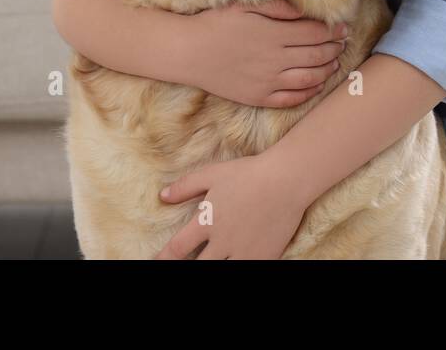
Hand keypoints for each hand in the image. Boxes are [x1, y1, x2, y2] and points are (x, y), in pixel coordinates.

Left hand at [155, 152, 309, 258]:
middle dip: (188, 269)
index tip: (157, 262)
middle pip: (198, 267)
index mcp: (207, 221)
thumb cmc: (249, 173)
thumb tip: (162, 196)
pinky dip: (238, 267)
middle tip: (184, 266)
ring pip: (222, 271)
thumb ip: (186, 186)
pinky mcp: (264, 256)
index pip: (177, 249)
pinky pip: (247, 271)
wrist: (287, 179)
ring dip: (214, 267)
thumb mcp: (213, 174)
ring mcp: (244, 251)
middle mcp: (223, 241)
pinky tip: (235, 262)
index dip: (164, 259)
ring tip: (213, 262)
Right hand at [185, 0, 348, 107]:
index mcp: (274, 34)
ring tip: (335, 63)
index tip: (343, 28)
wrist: (189, 53)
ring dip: (327, 70)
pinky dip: (308, 92)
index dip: (333, 30)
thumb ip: (278, 8)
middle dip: (335, 49)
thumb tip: (305, 10)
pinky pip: (291, 98)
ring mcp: (268, 81)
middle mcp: (275, 59)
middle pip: (316, 55)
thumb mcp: (245, 7)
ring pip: (309, 78)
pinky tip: (316, 85)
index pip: (315, 33)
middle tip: (343, 44)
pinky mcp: (259, 97)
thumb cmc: (216, 24)